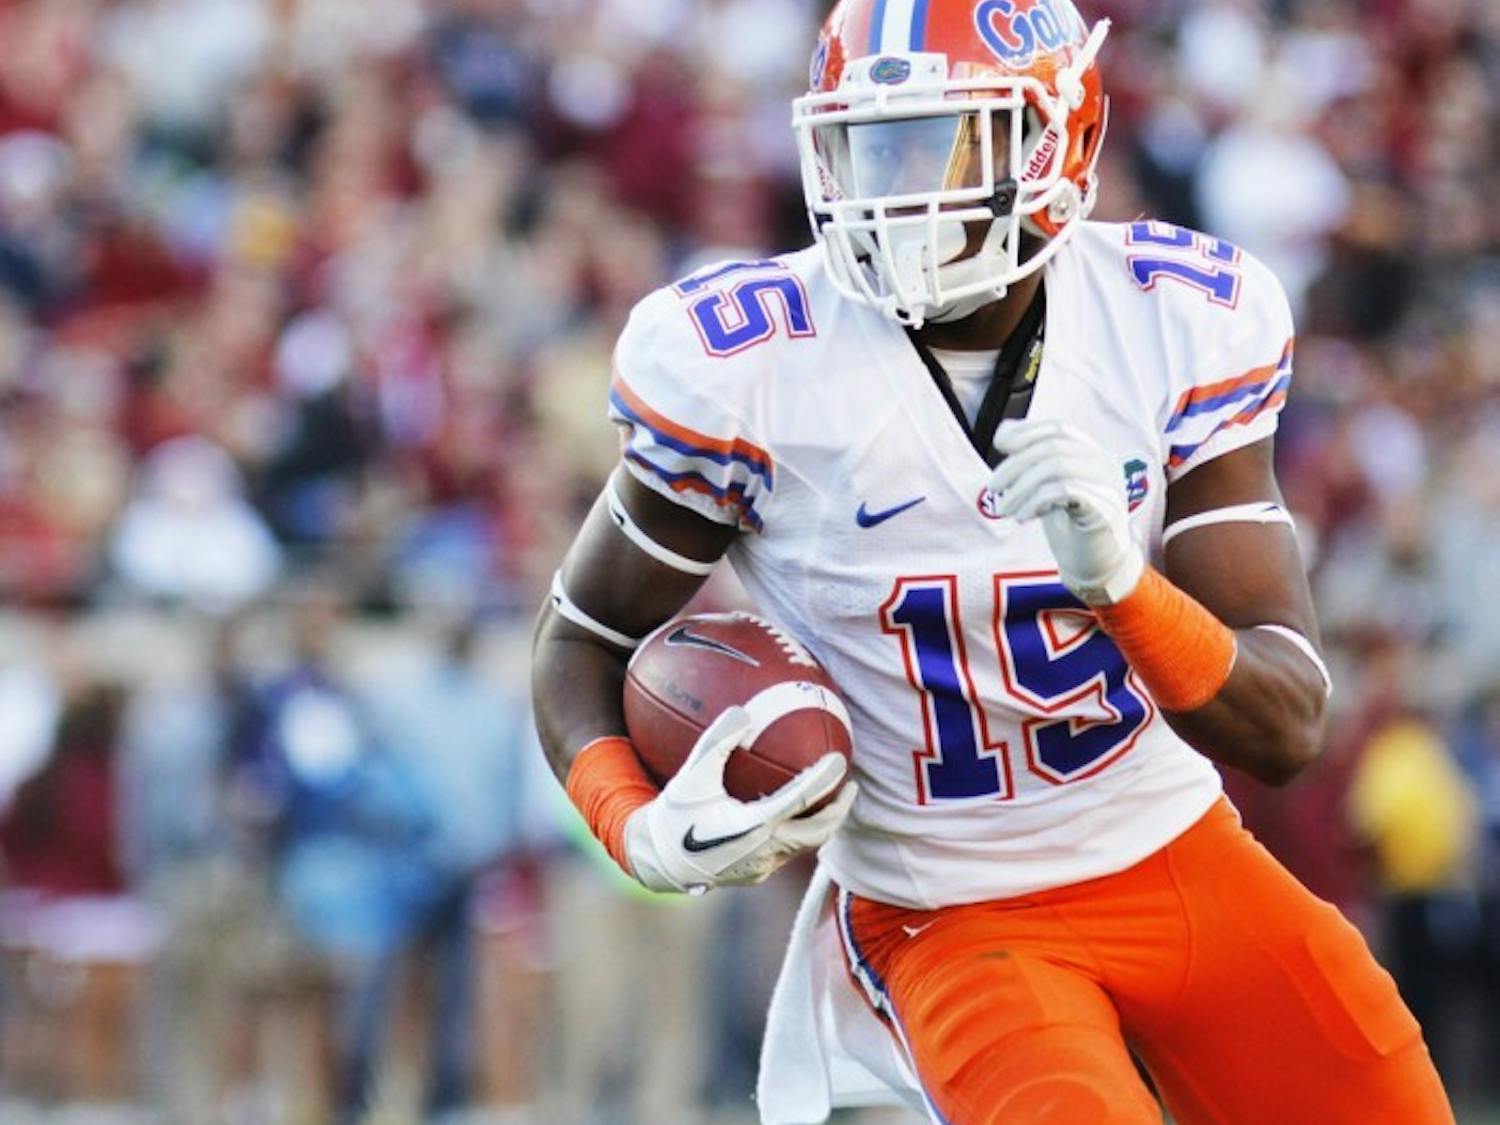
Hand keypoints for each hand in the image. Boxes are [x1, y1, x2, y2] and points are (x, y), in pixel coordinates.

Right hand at [623, 707, 855, 893]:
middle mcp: (764, 851)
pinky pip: (789, 852)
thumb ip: (716, 742)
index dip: (823, 781)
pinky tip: (798, 815)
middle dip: (839, 809)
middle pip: (817, 832)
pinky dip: (802, 831)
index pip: (799, 801)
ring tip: (833, 799)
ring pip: (806, 845)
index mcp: (751, 827)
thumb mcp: (690, 775)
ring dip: (824, 822)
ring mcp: (763, 866)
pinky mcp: (757, 874)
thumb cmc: (674, 816)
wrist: (658, 863)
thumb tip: (742, 710)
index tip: (841, 760)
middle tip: (852, 785)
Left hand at [990, 420, 1144, 605]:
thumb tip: (1004, 433)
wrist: (1098, 567)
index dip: (1027, 431)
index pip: (1059, 429)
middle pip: (1053, 447)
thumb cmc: (1072, 528)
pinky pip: (1064, 491)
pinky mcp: (1104, 509)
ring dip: (1021, 487)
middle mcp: (1105, 464)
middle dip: (1016, 465)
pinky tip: (1023, 517)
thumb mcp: (1050, 489)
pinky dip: (1035, 501)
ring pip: (1056, 467)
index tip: (999, 444)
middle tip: (993, 487)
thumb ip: (1035, 463)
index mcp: (1094, 455)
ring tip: (1004, 509)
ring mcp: (1108, 485)